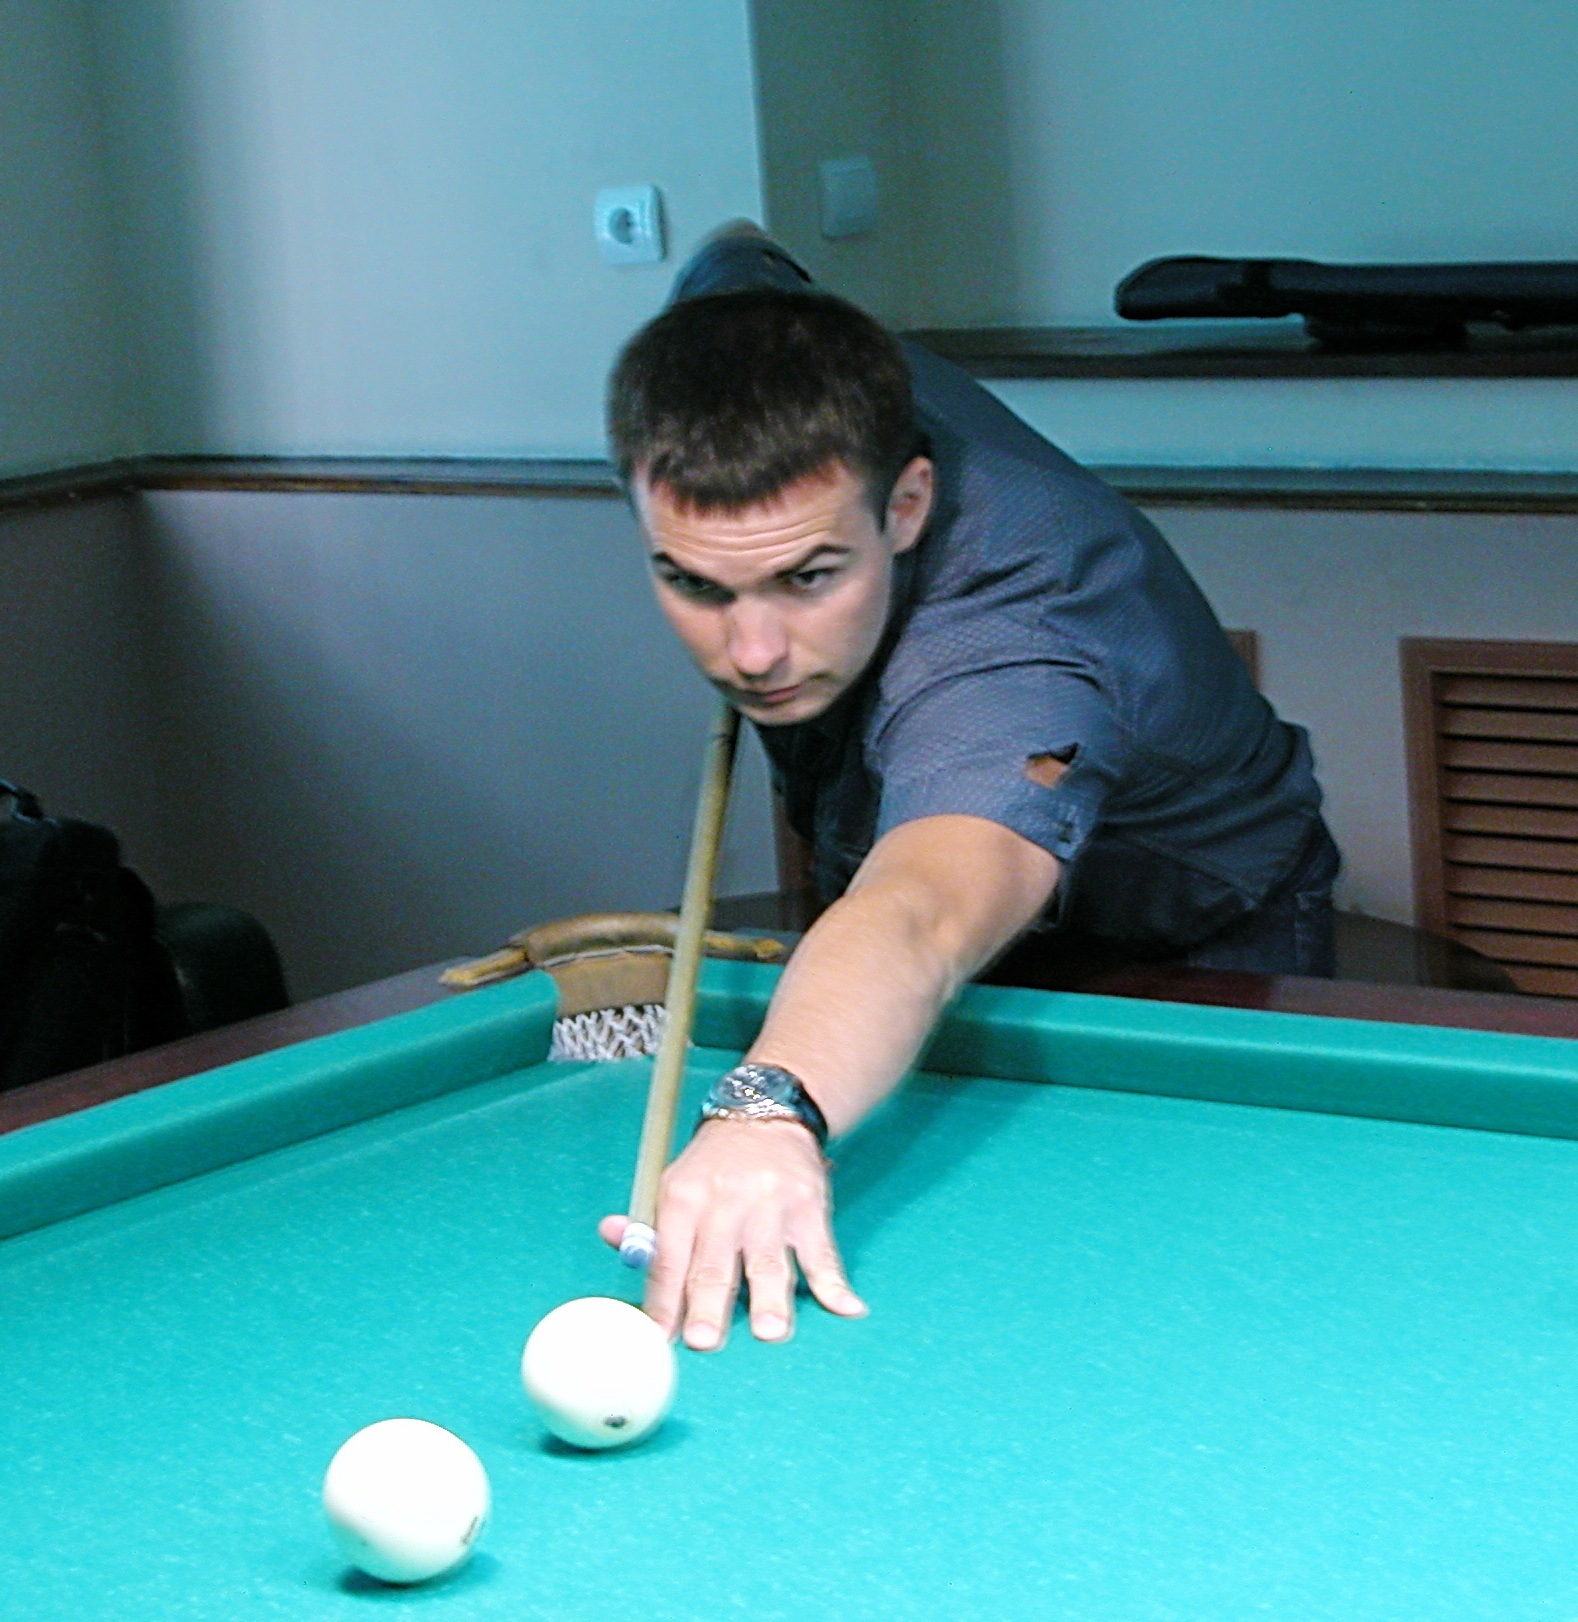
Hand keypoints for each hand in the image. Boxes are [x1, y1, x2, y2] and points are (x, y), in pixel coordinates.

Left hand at [599, 1118, 866, 1349]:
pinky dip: (835, 1283)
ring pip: (769, 1260)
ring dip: (770, 1298)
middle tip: (705, 1341)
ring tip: (769, 1332)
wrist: (767, 1113)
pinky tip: (848, 1310)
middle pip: (716, 1262)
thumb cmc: (714, 1165)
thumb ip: (647, 1225)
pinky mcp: (809, 1207)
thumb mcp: (674, 1184)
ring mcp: (771, 1206)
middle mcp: (725, 1202)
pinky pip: (823, 1252)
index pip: (670, 1259)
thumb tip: (610, 1236)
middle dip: (710, 1304)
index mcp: (684, 1198)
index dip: (663, 1302)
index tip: (659, 1339)